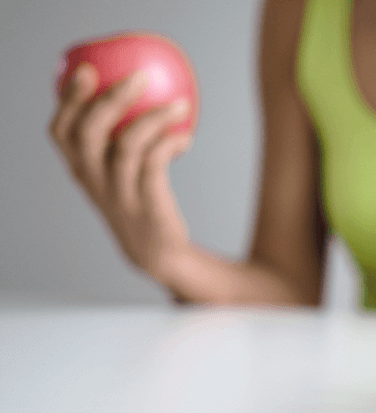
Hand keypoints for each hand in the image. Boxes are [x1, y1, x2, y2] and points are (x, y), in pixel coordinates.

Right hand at [48, 62, 193, 281]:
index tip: (86, 69)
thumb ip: (119, 138)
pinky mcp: (147, 204)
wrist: (157, 252)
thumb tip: (142, 91)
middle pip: (88, 132)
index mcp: (82, 169)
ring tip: (181, 104)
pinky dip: (171, 144)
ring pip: (127, 145)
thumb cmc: (141, 199)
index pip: (61, 131)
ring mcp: (119, 193)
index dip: (69, 99)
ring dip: (155, 118)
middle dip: (110, 97)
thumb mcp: (121, 171)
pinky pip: (156, 164)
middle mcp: (94, 180)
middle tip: (139, 76)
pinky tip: (186, 137)